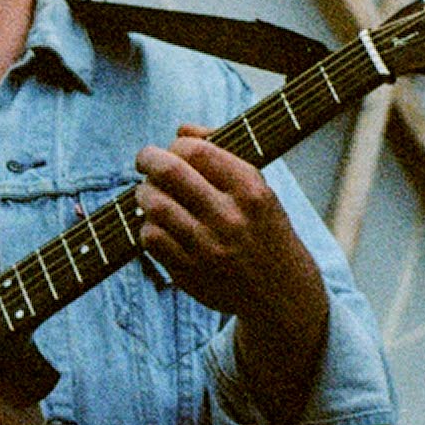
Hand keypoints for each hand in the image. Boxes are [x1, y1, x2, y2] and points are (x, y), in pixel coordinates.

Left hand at [134, 128, 329, 419]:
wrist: (281, 295)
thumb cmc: (264, 230)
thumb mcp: (259, 190)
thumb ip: (222, 154)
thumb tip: (182, 129)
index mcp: (251, 192)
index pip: (198, 151)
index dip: (177, 145)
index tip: (173, 149)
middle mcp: (230, 218)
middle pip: (170, 172)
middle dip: (148, 158)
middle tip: (144, 159)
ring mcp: (208, 248)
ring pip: (155, 205)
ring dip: (144, 193)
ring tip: (149, 193)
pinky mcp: (190, 273)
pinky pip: (151, 238)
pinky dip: (147, 226)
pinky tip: (157, 224)